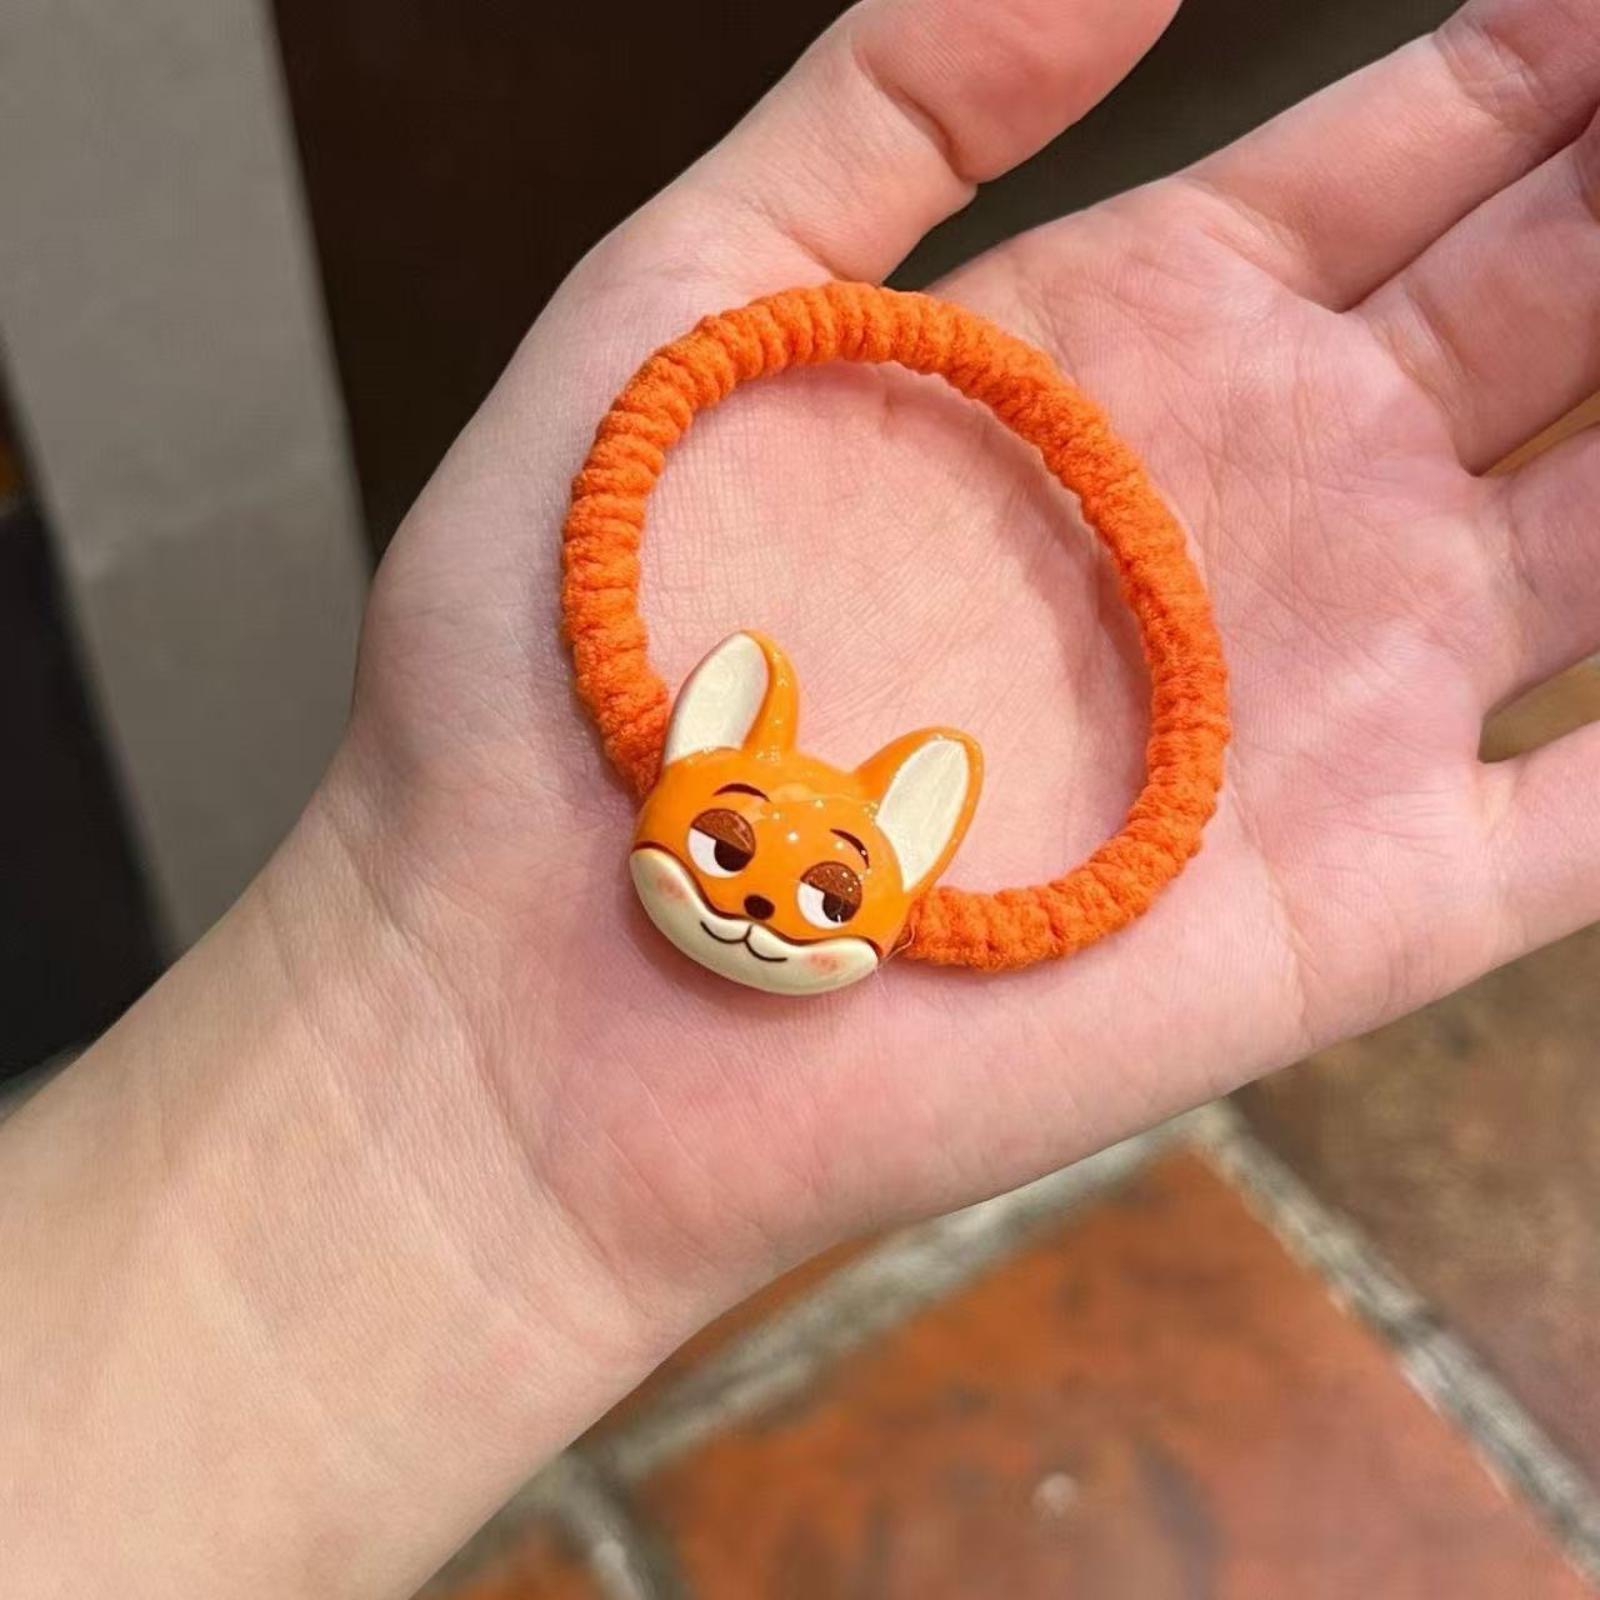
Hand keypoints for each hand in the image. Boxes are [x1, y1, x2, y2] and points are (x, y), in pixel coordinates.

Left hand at [332, 0, 1599, 1302]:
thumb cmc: (573, 651)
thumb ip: (896, 97)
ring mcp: (1333, 701)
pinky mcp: (1370, 902)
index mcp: (1120, 347)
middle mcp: (1257, 502)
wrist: (548, 975)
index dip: (1534, 51)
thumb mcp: (689, 301)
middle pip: (1551, 289)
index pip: (1399, 151)